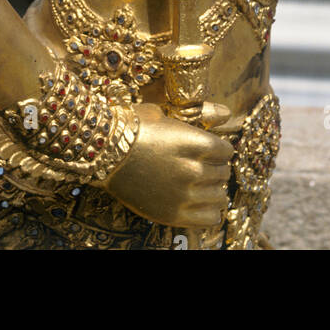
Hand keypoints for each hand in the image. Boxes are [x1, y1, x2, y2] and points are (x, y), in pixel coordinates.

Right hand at [102, 101, 233, 228]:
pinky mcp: (173, 214)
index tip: (211, 150)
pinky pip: (209, 218)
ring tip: (199, 184)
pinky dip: (210, 210)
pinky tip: (199, 202)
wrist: (102, 151)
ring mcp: (183, 194)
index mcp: (194, 142)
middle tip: (202, 165)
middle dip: (215, 167)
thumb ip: (199, 114)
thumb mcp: (164, 113)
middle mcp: (193, 170)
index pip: (226, 151)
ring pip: (219, 195)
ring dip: (212, 188)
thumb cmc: (131, 126)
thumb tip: (227, 111)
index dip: (219, 149)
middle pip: (223, 173)